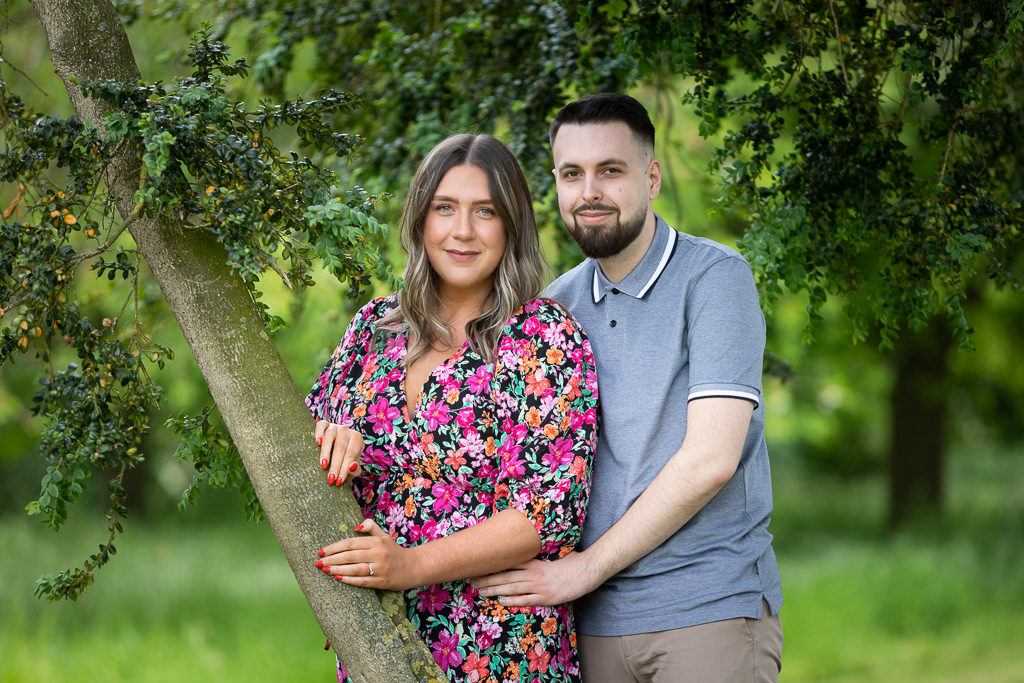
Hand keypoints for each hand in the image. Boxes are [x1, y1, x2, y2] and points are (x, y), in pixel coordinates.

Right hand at [314, 420, 363, 486]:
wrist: (337, 450)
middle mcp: (347, 430)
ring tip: (323, 465)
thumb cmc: (345, 460)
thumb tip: (351, 466)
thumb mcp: (352, 466)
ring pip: (330, 436)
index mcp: (357, 439)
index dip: (344, 468)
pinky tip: (317, 443)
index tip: (338, 481)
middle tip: (330, 479)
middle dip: (335, 465)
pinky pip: (321, 425)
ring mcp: (335, 426)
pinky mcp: (324, 424)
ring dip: (326, 452)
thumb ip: (355, 469)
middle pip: (340, 447)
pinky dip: (319, 433)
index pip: (350, 454)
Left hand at [316, 519, 418, 590]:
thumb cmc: (394, 551)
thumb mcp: (384, 536)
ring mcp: (381, 568)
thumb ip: (371, 527)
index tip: (322, 551)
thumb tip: (356, 526)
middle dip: (332, 559)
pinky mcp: (383, 581)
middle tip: (318, 562)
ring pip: (355, 569)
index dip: (335, 547)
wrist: (413, 567)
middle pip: (351, 556)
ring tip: (325, 570)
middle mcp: (379, 554)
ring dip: (338, 569)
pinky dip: (350, 580)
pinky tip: (339, 578)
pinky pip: (363, 581)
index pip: (351, 542)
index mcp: (377, 542)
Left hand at [469, 551, 597, 606]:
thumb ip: (539, 551)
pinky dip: (512, 601)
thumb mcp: (553, 551)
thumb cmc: (571, 560)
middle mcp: (533, 573)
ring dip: (494, 590)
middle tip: (471, 580)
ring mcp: (539, 586)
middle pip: (505, 575)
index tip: (479, 565)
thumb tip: (527, 544)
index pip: (508, 562)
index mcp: (534, 560)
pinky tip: (500, 601)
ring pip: (511, 588)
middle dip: (487, 578)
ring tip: (480, 591)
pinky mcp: (545, 597)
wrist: (587, 571)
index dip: (492, 564)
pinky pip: (525, 599)